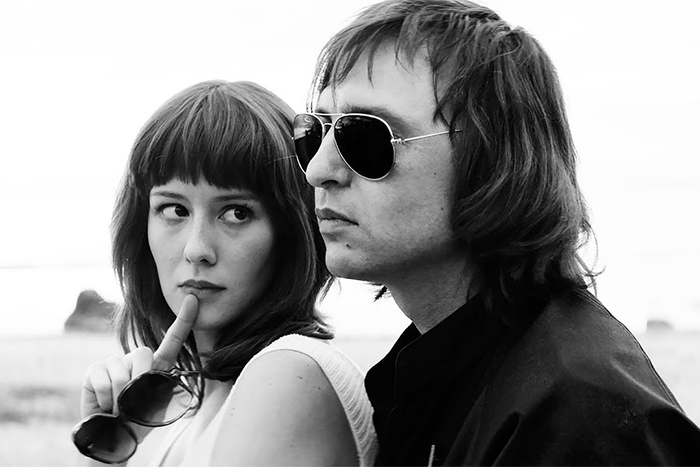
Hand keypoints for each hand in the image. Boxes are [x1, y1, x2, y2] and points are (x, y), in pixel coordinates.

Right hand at [80, 294, 199, 419]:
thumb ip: (158, 382)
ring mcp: (114, 362)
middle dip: (140, 380)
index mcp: (158, 365)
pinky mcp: (95, 370)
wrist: (114, 437)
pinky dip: (105, 399)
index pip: (173, 340)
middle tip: (134, 402)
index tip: (193, 299)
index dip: (184, 320)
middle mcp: (137, 359)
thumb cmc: (139, 420)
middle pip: (143, 353)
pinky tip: (105, 405)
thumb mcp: (157, 402)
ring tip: (119, 407)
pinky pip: (103, 380)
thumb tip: (146, 365)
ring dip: (121, 397)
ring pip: (121, 371)